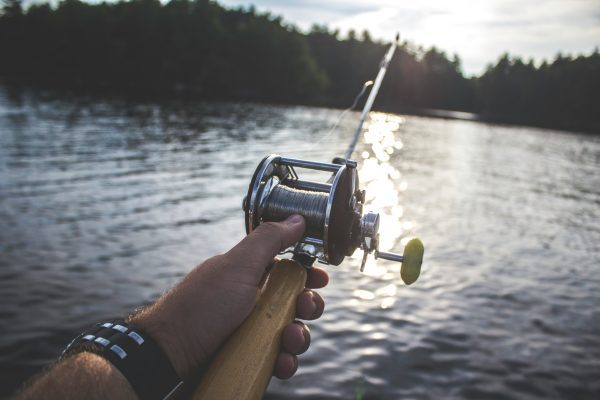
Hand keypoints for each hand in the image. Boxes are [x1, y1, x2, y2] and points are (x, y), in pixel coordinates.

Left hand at [130, 214, 327, 378]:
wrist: (169, 354)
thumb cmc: (201, 306)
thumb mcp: (238, 266)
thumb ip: (270, 240)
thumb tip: (297, 218)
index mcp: (249, 275)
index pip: (287, 270)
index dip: (307, 273)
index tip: (320, 278)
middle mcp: (251, 301)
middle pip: (295, 302)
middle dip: (308, 307)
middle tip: (305, 308)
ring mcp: (250, 331)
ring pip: (290, 332)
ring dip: (299, 337)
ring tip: (289, 342)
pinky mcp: (248, 357)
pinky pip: (277, 358)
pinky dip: (283, 361)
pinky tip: (279, 362)